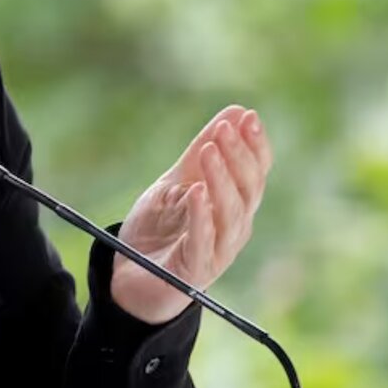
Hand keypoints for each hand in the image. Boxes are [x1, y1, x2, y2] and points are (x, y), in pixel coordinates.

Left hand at [110, 106, 272, 324]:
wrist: (130, 276)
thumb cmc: (160, 228)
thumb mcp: (177, 182)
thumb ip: (203, 152)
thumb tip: (236, 111)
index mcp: (235, 205)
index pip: (257, 172)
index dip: (255, 145)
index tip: (248, 117)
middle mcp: (234, 227)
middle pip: (249, 190)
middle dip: (238, 156)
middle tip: (224, 128)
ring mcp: (218, 251)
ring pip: (231, 214)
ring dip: (221, 179)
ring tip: (209, 151)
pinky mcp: (194, 270)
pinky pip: (203, 242)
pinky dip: (201, 217)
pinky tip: (195, 192)